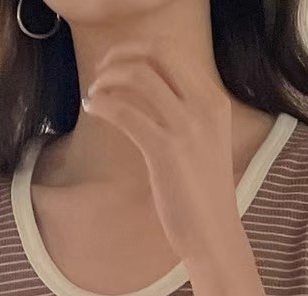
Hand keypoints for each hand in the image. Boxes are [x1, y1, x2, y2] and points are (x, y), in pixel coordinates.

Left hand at [81, 41, 239, 267]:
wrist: (213, 233)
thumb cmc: (203, 195)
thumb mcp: (204, 143)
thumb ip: (185, 115)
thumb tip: (150, 97)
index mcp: (214, 101)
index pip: (173, 52)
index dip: (139, 49)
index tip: (118, 62)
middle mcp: (203, 106)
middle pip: (156, 54)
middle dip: (121, 56)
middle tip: (101, 73)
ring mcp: (186, 127)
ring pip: (138, 78)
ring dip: (108, 79)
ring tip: (94, 93)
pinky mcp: (164, 150)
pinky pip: (125, 112)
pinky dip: (103, 105)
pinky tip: (93, 109)